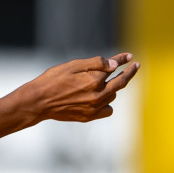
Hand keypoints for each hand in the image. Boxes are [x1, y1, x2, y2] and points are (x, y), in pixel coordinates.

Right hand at [17, 53, 138, 123]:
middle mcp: (98, 95)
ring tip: (108, 81)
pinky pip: (107, 110)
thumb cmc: (52, 80)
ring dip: (114, 87)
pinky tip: (102, 98)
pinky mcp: (89, 116)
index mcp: (94, 80)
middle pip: (121, 82)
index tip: (129, 56)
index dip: (122, 59)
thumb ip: (96, 63)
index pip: (115, 67)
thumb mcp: (73, 65)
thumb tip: (115, 64)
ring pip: (113, 96)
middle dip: (129, 72)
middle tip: (135, 66)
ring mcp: (94, 108)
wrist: (38, 102)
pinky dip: (107, 103)